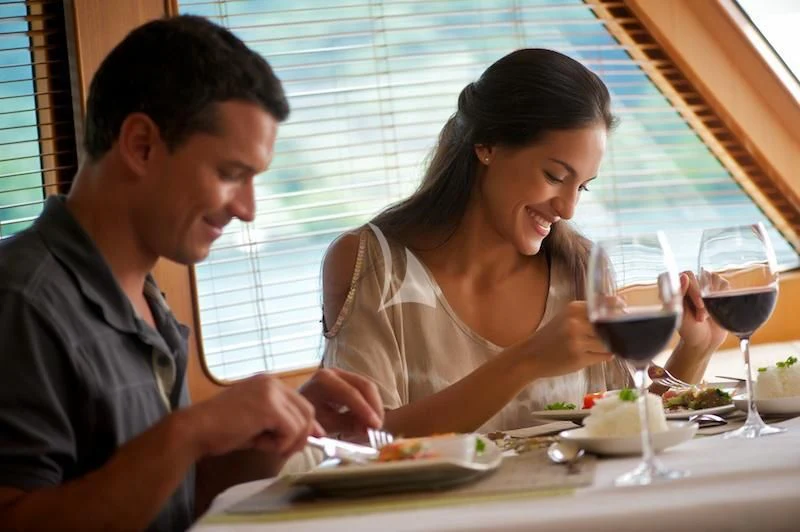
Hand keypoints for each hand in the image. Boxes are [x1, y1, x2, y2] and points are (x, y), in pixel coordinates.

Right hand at [187, 373, 322, 458]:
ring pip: (302, 422)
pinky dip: (281, 444)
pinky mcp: (269, 407)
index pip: (301, 403)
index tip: (304, 441)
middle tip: (282, 450)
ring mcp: (272, 392)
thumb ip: (283, 424)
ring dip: (288, 442)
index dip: (306, 425)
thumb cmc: (221, 430)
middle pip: (307, 411)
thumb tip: (315, 433)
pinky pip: (291, 430)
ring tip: (265, 446)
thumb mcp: (258, 424)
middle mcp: (273, 382)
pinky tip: (261, 445)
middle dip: (300, 436)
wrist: (196, 429)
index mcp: (269, 383)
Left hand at [299, 368, 383, 434]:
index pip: (351, 393)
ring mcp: (341, 373)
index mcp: (324, 380)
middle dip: (375, 406)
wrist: (295, 410)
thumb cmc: (307, 417)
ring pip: (368, 386)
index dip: (366, 410)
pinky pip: (364, 389)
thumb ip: (348, 425)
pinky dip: (370, 404)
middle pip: (364, 385)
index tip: (375, 426)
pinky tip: (370, 419)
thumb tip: (368, 429)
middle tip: (378, 426)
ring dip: (375, 406)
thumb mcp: (326, 424)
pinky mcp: (347, 379)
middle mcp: (334, 372)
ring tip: (374, 425)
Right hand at [522, 301, 612, 377]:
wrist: (530, 356)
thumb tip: (621, 309)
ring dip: (611, 346)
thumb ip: (588, 314)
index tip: (625, 311)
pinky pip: (603, 356)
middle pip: (610, 326)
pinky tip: (596, 355)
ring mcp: (577, 341)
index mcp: (573, 308)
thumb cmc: (551, 336)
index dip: (618, 308)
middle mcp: (575, 322)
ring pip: (609, 343)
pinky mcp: (579, 358)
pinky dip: (604, 356)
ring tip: (602, 346)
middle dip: (617, 331)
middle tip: (618, 334)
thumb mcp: (566, 318)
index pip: (604, 304)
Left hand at [676, 271, 727, 353]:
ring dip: (712, 299)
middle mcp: (687, 282)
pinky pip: (723, 284)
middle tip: (700, 317)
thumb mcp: (679, 314)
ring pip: (711, 279)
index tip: (697, 304)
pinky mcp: (717, 287)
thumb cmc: (688, 329)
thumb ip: (679, 293)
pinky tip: (716, 309)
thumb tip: (683, 276)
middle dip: (701, 299)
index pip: (683, 274)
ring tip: (706, 316)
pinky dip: (721, 297)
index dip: (691, 288)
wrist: (704, 341)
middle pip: (698, 276)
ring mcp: (702, 284)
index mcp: (673, 286)